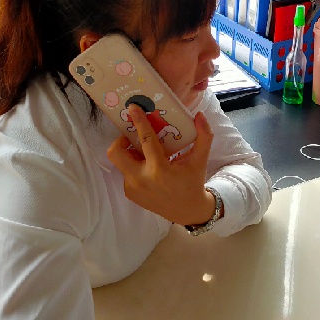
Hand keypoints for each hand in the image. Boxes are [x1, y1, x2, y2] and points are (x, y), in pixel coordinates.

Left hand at [107, 104, 215, 225]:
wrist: (187, 211)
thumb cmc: (193, 182)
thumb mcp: (200, 159)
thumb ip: (203, 136)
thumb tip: (200, 115)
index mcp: (159, 169)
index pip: (145, 140)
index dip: (138, 121)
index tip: (132, 108)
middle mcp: (141, 179)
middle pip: (116, 153)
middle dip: (120, 139)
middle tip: (132, 136)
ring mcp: (133, 188)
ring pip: (120, 162)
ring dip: (129, 154)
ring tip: (143, 153)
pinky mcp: (130, 194)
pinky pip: (125, 173)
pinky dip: (134, 167)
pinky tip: (147, 168)